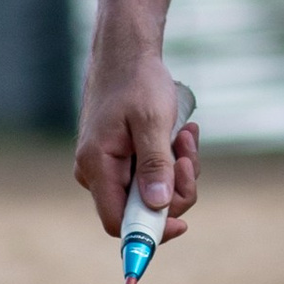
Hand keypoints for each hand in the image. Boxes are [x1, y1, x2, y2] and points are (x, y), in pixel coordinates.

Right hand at [75, 39, 198, 244]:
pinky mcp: (121, 159)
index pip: (119, 223)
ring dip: (178, 169)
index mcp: (96, 166)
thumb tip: (158, 206)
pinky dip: (172, 160)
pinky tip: (181, 134)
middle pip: (141, 210)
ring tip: (185, 135)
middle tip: (187, 156)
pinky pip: (153, 176)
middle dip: (174, 188)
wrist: (126, 51)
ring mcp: (108, 167)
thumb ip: (155, 165)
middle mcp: (96, 173)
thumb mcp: (152, 121)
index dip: (150, 231)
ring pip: (152, 192)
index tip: (183, 224)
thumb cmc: (136, 80)